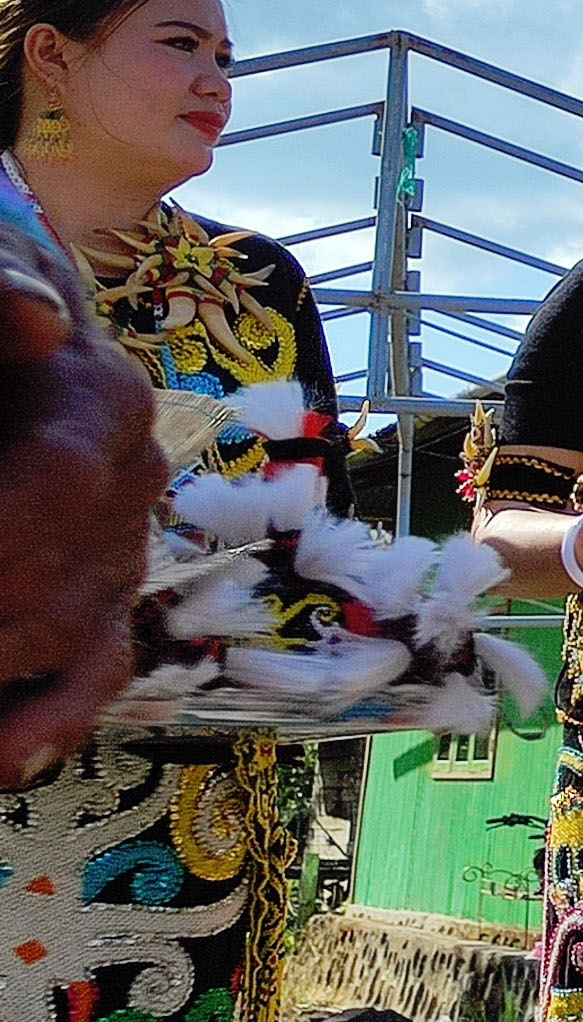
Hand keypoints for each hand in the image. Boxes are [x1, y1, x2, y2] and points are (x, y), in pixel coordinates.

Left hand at [0, 270, 165, 785]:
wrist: (12, 325)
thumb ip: (3, 294)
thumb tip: (36, 317)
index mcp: (106, 401)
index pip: (58, 484)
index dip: (5, 535)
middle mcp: (130, 484)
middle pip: (51, 580)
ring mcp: (119, 553)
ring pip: (58, 638)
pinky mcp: (100, 606)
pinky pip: (89, 679)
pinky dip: (39, 727)